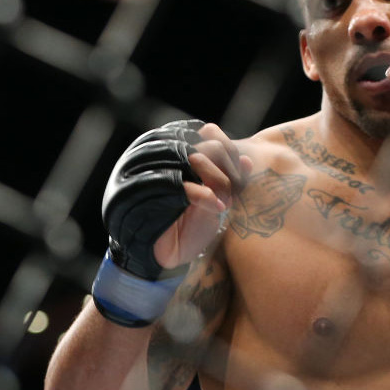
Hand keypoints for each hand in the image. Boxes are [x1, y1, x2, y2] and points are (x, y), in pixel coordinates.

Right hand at [103, 120, 250, 278]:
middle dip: (227, 169)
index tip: (238, 177)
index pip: (206, 133)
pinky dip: (204, 195)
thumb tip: (248, 160)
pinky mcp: (141, 190)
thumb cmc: (187, 226)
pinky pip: (179, 183)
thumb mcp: (214, 200)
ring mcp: (147, 168)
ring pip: (194, 158)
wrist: (158, 257)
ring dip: (219, 181)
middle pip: (205, 145)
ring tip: (226, 202)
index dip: (229, 152)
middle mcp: (156, 152)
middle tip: (233, 193)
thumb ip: (230, 179)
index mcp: (172, 147)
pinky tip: (218, 207)